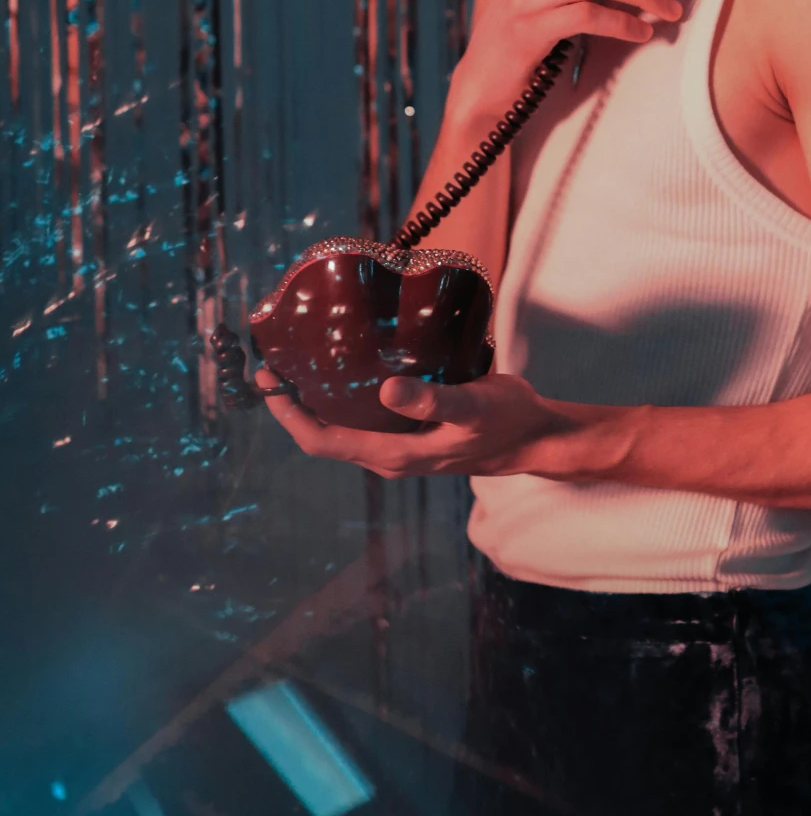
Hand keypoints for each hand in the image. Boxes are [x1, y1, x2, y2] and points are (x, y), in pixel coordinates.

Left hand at [255, 364, 566, 477]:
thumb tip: (386, 389)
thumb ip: (432, 398)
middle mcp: (388, 456)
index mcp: (394, 455)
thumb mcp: (473, 404)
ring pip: (341, 427)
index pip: (322, 441)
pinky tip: (345, 367)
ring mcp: (398, 447)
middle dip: (293, 404)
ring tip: (299, 360)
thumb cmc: (507, 420)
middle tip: (274, 362)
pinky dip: (343, 396)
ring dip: (316, 400)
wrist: (536, 437)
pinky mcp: (409, 433)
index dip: (289, 415)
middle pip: (323, 436)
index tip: (268, 381)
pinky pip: (362, 419)